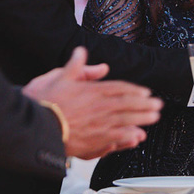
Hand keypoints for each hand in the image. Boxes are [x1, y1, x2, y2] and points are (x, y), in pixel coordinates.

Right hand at [22, 47, 162, 159]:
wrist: (36, 126)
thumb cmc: (44, 102)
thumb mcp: (59, 76)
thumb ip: (75, 65)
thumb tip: (82, 52)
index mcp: (92, 91)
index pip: (119, 88)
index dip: (134, 90)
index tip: (145, 92)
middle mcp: (99, 107)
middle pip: (128, 104)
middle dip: (144, 104)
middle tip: (157, 105)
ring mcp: (98, 125)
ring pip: (126, 120)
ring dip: (142, 118)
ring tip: (153, 118)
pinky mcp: (94, 142)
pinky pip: (116, 139)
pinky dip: (128, 137)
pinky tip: (137, 137)